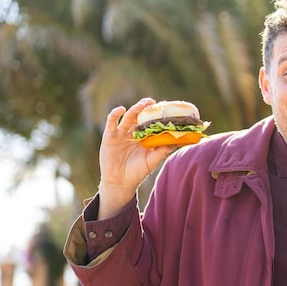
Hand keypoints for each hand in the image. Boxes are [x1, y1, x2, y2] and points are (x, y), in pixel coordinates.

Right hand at [97, 98, 176, 218]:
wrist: (120, 182)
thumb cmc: (138, 172)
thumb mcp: (152, 161)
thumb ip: (162, 151)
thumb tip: (176, 142)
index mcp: (144, 137)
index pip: (151, 122)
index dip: (156, 115)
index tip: (165, 109)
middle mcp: (133, 133)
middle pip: (140, 116)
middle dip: (146, 108)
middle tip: (154, 102)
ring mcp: (121, 133)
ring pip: (128, 117)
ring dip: (135, 109)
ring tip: (143, 104)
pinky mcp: (110, 136)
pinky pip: (112, 122)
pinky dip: (115, 114)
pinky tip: (122, 109)